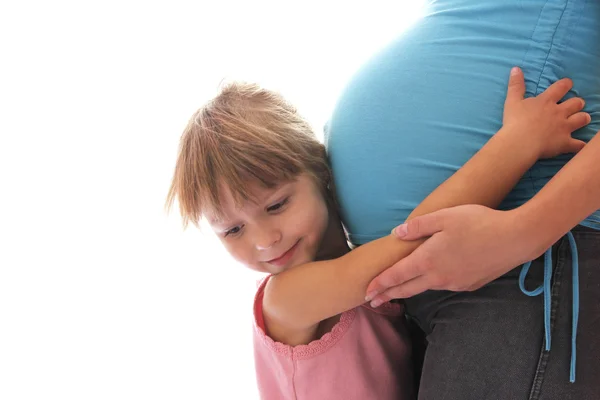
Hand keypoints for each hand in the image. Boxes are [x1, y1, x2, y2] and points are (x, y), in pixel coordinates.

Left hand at [365, 205, 539, 306]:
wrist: (515, 239)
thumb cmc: (478, 222)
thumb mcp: (444, 216)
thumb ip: (418, 226)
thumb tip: (396, 233)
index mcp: (428, 260)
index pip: (396, 276)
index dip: (380, 284)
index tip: (366, 292)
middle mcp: (439, 276)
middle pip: (407, 289)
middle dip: (387, 295)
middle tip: (372, 301)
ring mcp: (455, 283)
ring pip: (426, 287)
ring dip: (409, 290)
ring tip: (397, 290)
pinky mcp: (469, 285)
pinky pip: (444, 285)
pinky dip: (431, 284)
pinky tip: (431, 279)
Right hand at [502, 67, 589, 158]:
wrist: (520, 142)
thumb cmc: (514, 121)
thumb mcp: (512, 101)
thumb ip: (516, 85)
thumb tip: (516, 68)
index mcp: (546, 101)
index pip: (561, 87)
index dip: (566, 84)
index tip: (568, 84)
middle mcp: (559, 112)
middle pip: (576, 103)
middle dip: (577, 103)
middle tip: (575, 105)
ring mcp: (564, 127)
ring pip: (582, 119)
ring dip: (583, 118)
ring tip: (582, 119)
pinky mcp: (565, 142)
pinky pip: (578, 144)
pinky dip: (580, 145)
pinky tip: (581, 145)